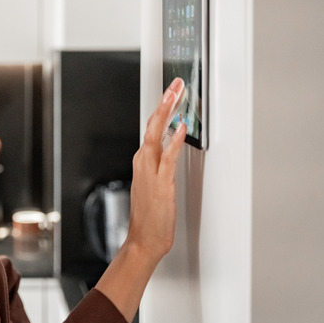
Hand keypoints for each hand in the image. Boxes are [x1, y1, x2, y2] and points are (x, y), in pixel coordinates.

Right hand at [126, 77, 186, 261]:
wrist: (144, 239)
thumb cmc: (150, 216)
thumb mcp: (154, 184)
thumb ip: (161, 162)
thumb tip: (172, 143)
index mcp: (143, 161)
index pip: (152, 127)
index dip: (162, 107)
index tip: (171, 91)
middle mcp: (144, 162)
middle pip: (152, 125)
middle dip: (164, 102)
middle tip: (174, 84)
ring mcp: (150, 171)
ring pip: (156, 134)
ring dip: (166, 113)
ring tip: (175, 95)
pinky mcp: (160, 182)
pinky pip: (167, 156)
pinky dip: (173, 140)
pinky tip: (180, 128)